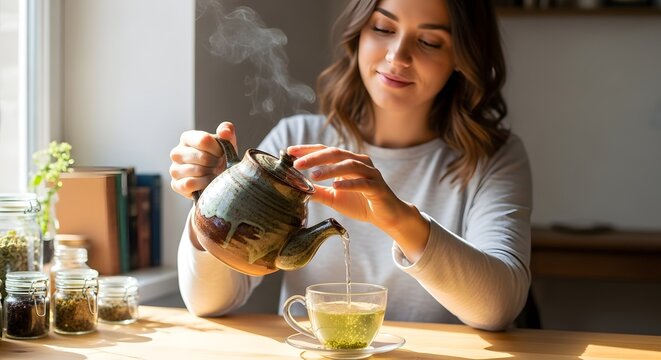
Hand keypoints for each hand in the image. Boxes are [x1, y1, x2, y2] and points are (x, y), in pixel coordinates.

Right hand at [169, 122, 237, 198]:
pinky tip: (208, 182)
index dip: (218, 149)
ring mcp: (174, 169)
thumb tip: (224, 132)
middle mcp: (177, 153)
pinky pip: (190, 184)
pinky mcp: (176, 185)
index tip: (222, 153)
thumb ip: (227, 130)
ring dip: (211, 174)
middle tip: (218, 165)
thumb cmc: (220, 157)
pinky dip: (203, 184)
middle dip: (216, 162)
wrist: (217, 179)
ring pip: (197, 171)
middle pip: (202, 157)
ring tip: (214, 173)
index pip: (203, 140)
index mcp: (187, 138)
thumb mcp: (227, 141)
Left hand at [287, 144, 407, 230]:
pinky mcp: (377, 186)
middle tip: (298, 164)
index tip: (290, 151)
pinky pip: (362, 183)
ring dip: (330, 170)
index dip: (308, 150)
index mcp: (347, 161)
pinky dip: (348, 184)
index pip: (325, 151)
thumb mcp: (334, 197)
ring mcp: (370, 173)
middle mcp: (359, 162)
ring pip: (349, 165)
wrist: (386, 216)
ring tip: (313, 175)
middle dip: (315, 158)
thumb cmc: (360, 203)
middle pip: (335, 154)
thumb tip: (295, 188)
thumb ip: (317, 191)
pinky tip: (336, 187)